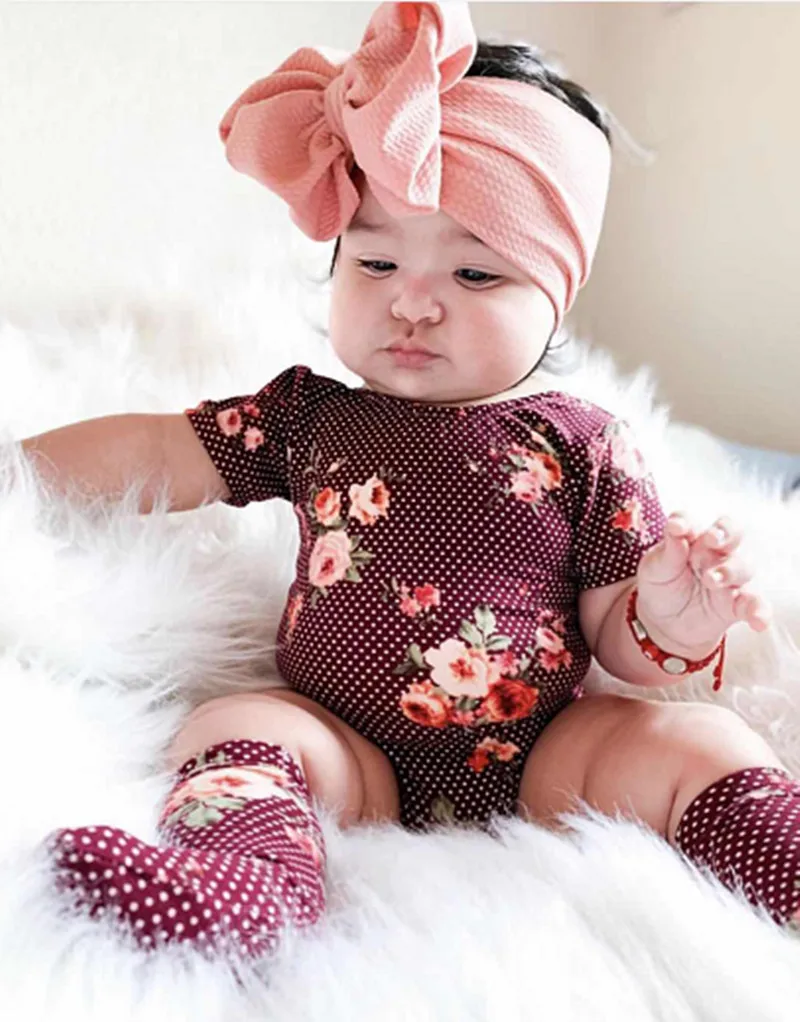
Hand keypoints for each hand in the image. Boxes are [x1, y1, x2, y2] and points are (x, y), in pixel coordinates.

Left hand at [635, 511, 771, 657]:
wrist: (664, 624)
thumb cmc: (661, 587)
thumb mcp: (655, 570)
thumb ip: (667, 551)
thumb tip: (675, 528)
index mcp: (691, 540)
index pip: (692, 523)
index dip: (686, 521)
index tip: (676, 527)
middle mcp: (714, 554)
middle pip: (730, 534)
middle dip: (725, 533)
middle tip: (712, 540)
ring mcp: (729, 578)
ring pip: (742, 567)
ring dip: (730, 571)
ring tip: (711, 580)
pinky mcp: (737, 604)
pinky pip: (755, 604)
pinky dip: (759, 611)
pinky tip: (757, 621)